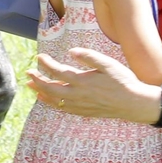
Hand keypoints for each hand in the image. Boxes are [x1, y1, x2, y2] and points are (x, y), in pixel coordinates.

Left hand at [27, 49, 157, 122]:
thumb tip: (72, 51)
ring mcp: (80, 105)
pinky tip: (47, 100)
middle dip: (38, 79)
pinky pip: (62, 109)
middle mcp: (78, 94)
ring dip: (41, 92)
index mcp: (83, 80)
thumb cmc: (123, 81)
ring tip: (31, 86)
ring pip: (54, 100)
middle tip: (28, 72)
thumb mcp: (108, 64)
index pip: (58, 71)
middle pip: (51, 88)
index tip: (39, 56)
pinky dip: (51, 104)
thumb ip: (89, 57)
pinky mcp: (84, 111)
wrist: (133, 103)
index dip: (46, 64)